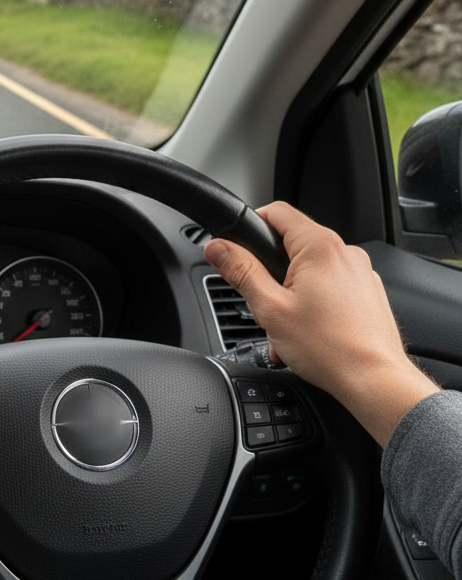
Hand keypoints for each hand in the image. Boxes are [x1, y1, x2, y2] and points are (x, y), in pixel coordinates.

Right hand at [204, 202, 437, 446]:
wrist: (377, 383)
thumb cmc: (330, 349)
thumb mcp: (269, 308)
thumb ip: (240, 271)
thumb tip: (217, 248)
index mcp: (319, 247)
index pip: (277, 212)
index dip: (252, 224)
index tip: (238, 246)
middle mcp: (344, 252)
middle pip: (293, 243)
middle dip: (271, 270)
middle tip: (262, 300)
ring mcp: (360, 272)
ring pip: (311, 268)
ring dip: (291, 290)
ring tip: (286, 326)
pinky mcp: (368, 293)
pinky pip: (331, 285)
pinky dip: (314, 301)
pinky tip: (307, 331)